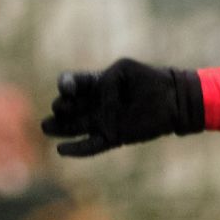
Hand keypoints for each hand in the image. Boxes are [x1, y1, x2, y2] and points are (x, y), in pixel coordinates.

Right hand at [44, 58, 202, 156]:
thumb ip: (104, 78)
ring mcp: (102, 121)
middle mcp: (95, 104)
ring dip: (59, 128)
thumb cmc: (150, 80)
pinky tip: (62, 150)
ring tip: (46, 128)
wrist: (173, 100)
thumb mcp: (124, 69)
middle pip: (67, 107)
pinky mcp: (113, 137)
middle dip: (60, 108)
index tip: (69, 88)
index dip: (66, 85)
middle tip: (62, 108)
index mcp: (95, 84)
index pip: (71, 83)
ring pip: (74, 127)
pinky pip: (91, 146)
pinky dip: (77, 149)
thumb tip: (95, 96)